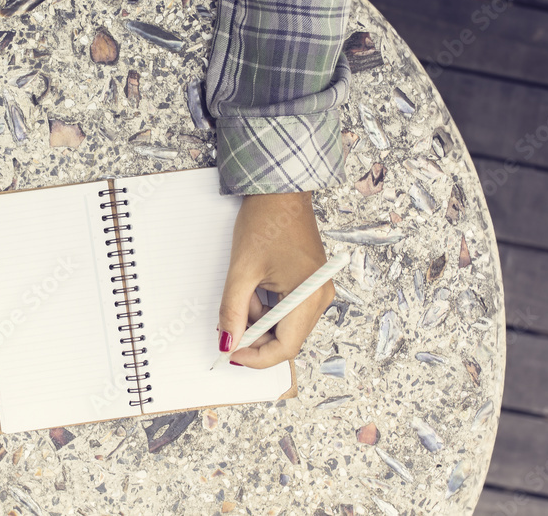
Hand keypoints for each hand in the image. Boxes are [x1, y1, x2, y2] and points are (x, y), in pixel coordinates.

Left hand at [217, 191, 333, 368]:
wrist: (280, 191)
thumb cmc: (266, 221)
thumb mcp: (242, 270)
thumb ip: (232, 311)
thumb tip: (227, 342)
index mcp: (309, 296)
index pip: (286, 347)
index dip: (256, 357)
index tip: (231, 353)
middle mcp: (320, 297)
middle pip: (287, 338)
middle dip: (255, 337)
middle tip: (227, 327)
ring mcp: (317, 290)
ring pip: (285, 324)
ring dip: (258, 319)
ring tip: (241, 293)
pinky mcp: (310, 283)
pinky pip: (287, 309)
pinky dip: (266, 307)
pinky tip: (252, 288)